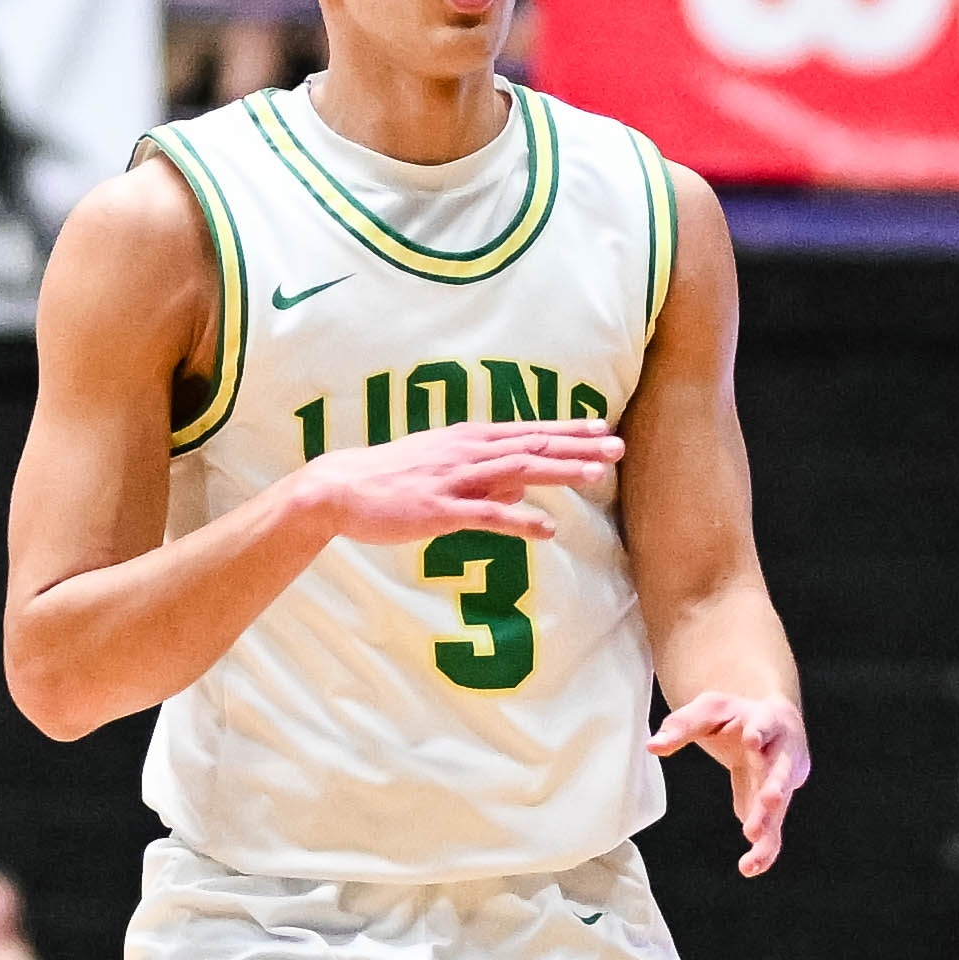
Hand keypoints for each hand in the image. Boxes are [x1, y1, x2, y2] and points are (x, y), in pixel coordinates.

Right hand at [287, 415, 626, 549]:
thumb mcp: (444, 470)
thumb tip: (521, 487)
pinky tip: (547, 530)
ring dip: (559, 470)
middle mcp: (467, 451)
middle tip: (617, 447)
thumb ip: (485, 477)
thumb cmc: (393, 479)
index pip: (529, 431)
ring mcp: (455, 478)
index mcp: (469, 439)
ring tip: (596, 475)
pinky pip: (487, 515)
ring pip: (518, 470)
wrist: (341, 487)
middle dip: (578, 445)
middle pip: (533, 444)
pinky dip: (519, 519)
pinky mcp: (440, 509)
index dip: (568, 430)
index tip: (603, 430)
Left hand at [651, 688, 810, 873]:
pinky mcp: (775, 808)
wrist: (771, 726)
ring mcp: (782, 784)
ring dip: (768, 826)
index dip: (760, 732)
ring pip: (779, 808)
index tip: (753, 739)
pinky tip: (751, 867)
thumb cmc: (737, 717)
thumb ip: (682, 726)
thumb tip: (652, 746)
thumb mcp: (709, 710)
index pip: (765, 726)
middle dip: (775, 787)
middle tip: (768, 800)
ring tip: (755, 843)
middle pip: (780, 772)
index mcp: (766, 723)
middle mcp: (781, 754)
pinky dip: (764, 850)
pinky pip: (773, 831)